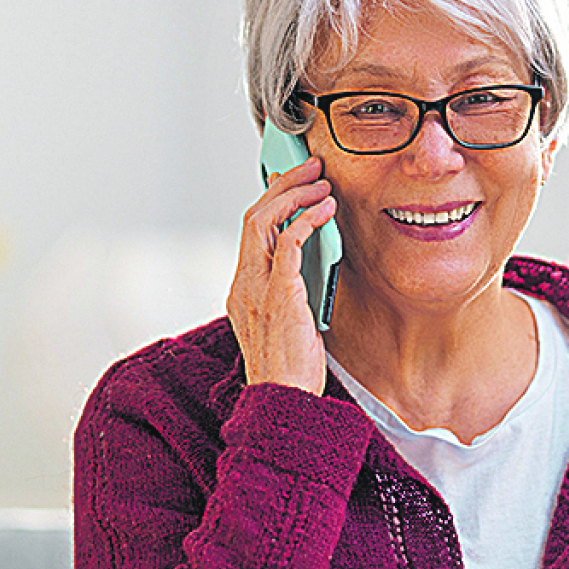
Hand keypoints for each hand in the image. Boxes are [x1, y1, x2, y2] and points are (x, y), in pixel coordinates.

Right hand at [227, 155, 338, 394]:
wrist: (284, 400)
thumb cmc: (291, 370)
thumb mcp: (290, 322)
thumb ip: (295, 290)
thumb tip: (316, 262)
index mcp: (243, 290)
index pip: (250, 232)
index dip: (271, 201)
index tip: (293, 183)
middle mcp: (244, 285)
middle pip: (253, 217)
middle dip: (283, 185)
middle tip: (310, 168)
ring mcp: (257, 289)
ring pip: (264, 222)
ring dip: (294, 195)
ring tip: (321, 182)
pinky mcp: (279, 296)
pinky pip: (289, 244)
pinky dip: (306, 220)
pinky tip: (325, 210)